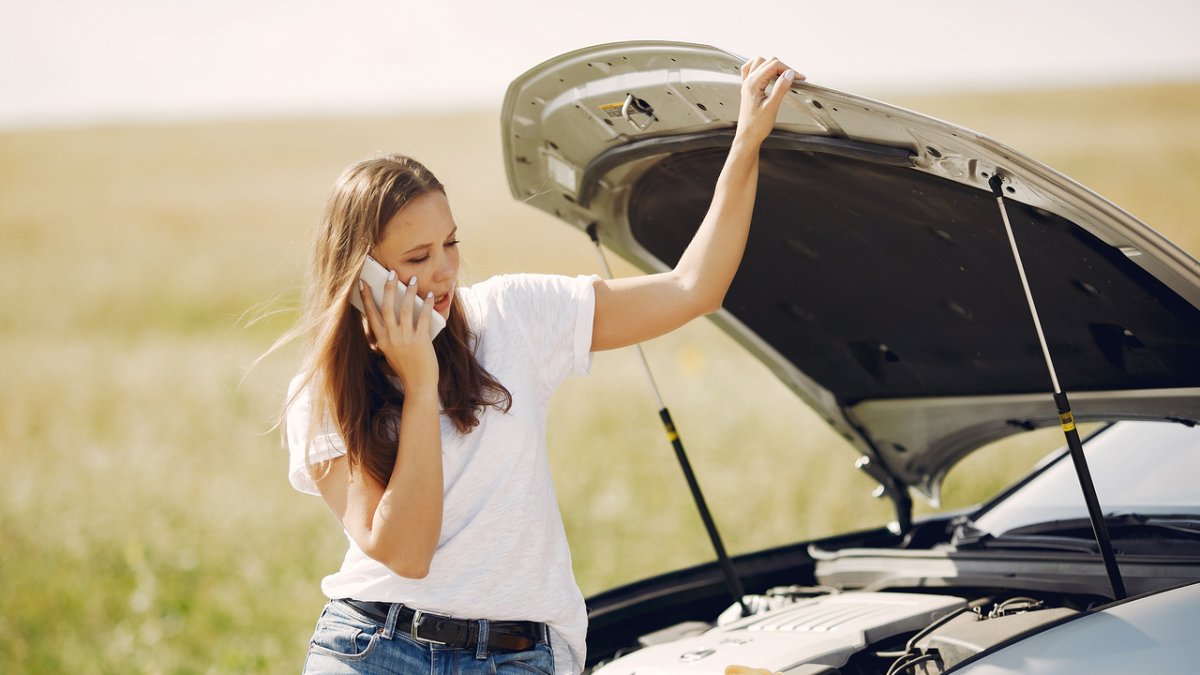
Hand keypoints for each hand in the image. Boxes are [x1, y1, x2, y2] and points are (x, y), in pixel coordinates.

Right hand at [358, 271, 439, 390]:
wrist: (418, 386)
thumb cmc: (406, 369)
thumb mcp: (391, 352)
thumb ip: (390, 336)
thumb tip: (394, 315)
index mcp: (381, 340)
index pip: (371, 314)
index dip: (366, 298)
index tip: (362, 283)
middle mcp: (391, 337)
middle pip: (386, 307)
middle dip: (388, 288)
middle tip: (391, 273)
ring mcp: (405, 339)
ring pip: (404, 309)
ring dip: (408, 292)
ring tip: (411, 280)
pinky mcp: (420, 340)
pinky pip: (422, 317)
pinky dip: (426, 305)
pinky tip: (429, 295)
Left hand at [734, 57, 803, 147]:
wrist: (748, 136)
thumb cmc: (757, 126)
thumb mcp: (772, 107)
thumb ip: (780, 88)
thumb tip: (789, 74)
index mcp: (753, 84)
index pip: (774, 66)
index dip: (789, 69)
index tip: (799, 77)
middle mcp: (748, 81)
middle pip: (768, 62)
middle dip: (784, 67)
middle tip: (794, 78)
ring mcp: (746, 84)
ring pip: (760, 62)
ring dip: (773, 65)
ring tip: (783, 76)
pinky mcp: (748, 88)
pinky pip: (751, 69)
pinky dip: (760, 67)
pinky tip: (768, 74)